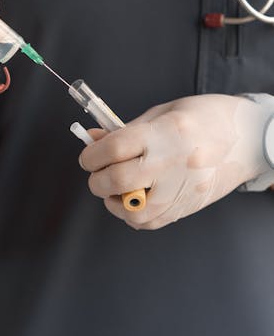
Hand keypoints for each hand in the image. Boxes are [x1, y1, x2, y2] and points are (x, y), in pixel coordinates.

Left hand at [79, 94, 269, 229]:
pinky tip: (133, 199)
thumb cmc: (204, 118)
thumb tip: (91, 140)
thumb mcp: (162, 112)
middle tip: (96, 174)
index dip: (92, 155)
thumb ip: (125, 130)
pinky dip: (135, 215)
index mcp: (165, 132)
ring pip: (134, 212)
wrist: (248, 137)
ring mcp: (184, 188)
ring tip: (115, 189)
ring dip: (115, 203)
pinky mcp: (190, 206)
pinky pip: (152, 222)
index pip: (115, 148)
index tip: (88, 157)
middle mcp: (174, 162)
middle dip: (97, 180)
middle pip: (118, 180)